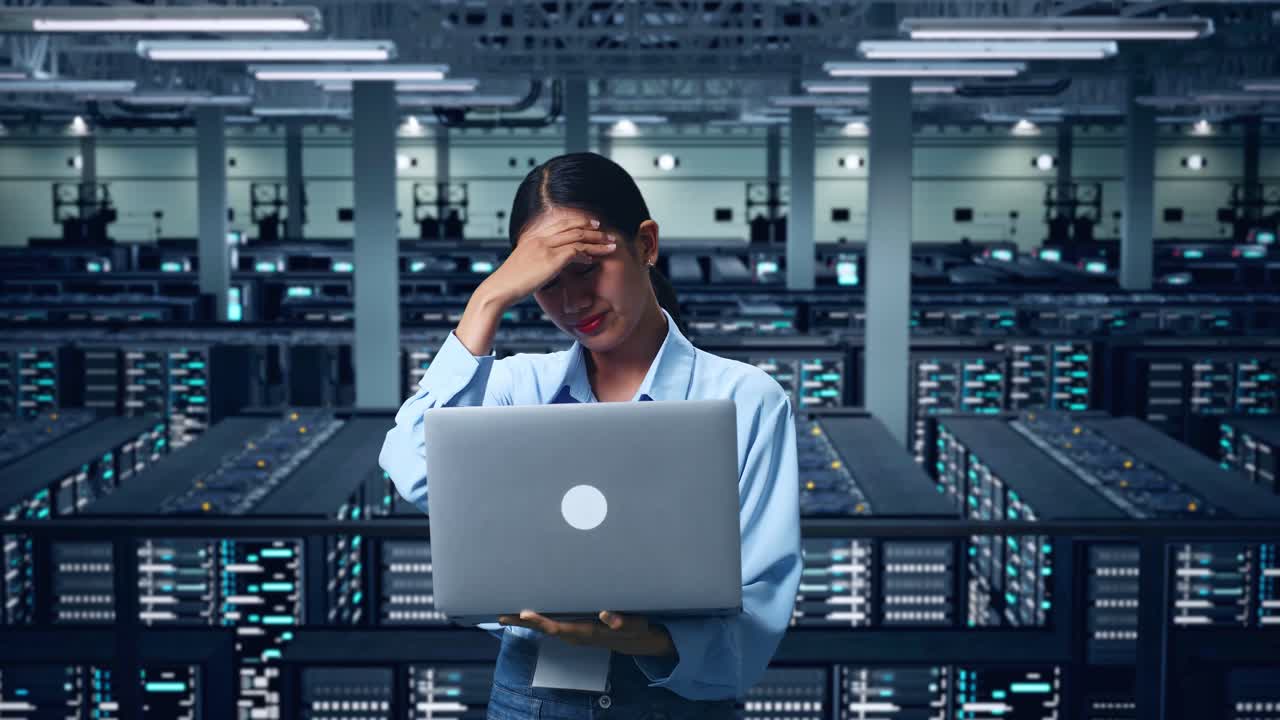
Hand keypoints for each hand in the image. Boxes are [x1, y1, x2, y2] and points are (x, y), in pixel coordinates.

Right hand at [477, 213, 618, 308]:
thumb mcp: (523, 265)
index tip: (593, 224)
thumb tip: (548, 265)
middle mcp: (540, 238)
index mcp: (533, 237)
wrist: (499, 289)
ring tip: (611, 245)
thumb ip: (537, 260)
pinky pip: (575, 252)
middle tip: (608, 234)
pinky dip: (586, 255)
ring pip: (578, 238)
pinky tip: (593, 260)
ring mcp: (545, 247)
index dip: (580, 222)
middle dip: (594, 230)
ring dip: (597, 242)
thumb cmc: (510, 283)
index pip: (562, 223)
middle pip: (573, 227)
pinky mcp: (550, 260)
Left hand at [498, 610, 675, 656]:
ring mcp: (573, 632)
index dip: (541, 622)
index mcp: (587, 632)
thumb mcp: (635, 625)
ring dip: (524, 622)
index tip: (525, 614)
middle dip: (523, 623)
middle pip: (545, 629)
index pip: (559, 628)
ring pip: (545, 627)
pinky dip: (534, 620)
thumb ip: (621, 621)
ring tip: (502, 614)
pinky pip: (550, 624)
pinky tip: (522, 613)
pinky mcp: (573, 628)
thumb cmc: (634, 628)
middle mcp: (576, 634)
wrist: (633, 640)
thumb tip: (606, 615)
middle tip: (501, 616)